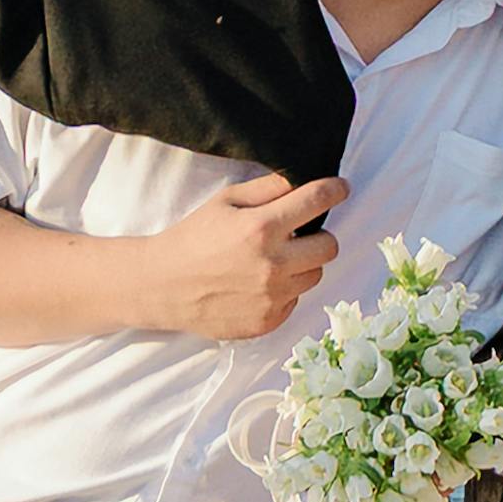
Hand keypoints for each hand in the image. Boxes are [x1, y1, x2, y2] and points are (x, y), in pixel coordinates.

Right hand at [135, 173, 346, 342]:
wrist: (162, 286)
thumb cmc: (193, 238)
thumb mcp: (225, 201)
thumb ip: (267, 188)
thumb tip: (303, 179)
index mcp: (261, 228)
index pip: (317, 201)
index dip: (334, 190)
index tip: (340, 188)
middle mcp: (273, 264)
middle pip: (330, 246)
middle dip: (319, 235)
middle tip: (298, 234)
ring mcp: (272, 297)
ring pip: (315, 275)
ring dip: (302, 264)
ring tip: (273, 260)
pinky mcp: (268, 321)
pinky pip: (295, 300)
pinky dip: (285, 290)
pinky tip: (258, 284)